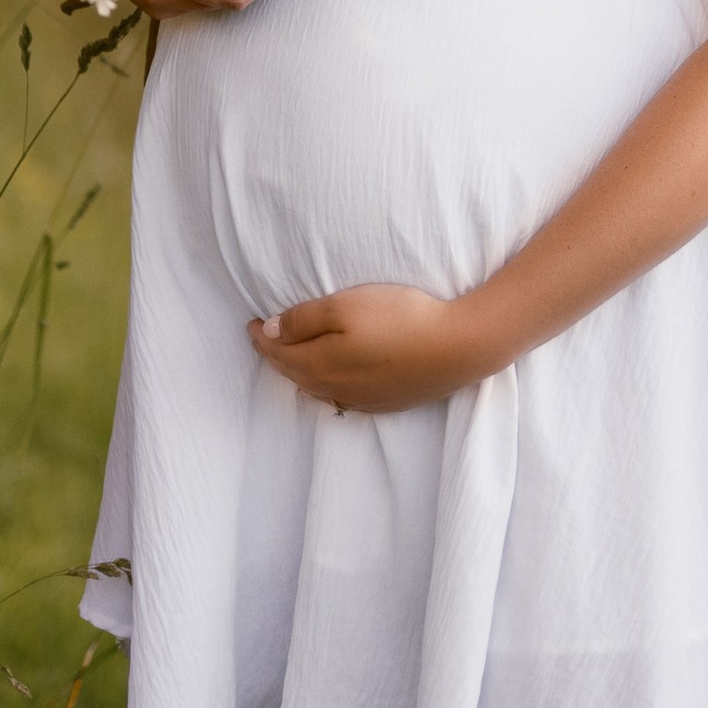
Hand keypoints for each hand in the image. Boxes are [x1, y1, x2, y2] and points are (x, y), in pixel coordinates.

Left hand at [249, 282, 496, 413]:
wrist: (457, 347)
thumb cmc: (399, 318)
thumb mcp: (344, 305)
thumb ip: (303, 319)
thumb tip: (270, 332)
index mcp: (319, 364)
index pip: (278, 353)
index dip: (261, 338)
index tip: (251, 323)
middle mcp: (335, 388)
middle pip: (294, 373)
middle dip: (275, 355)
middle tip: (263, 339)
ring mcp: (362, 399)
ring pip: (317, 388)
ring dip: (299, 372)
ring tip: (291, 357)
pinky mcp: (386, 401)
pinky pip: (341, 397)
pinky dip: (325, 385)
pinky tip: (331, 379)